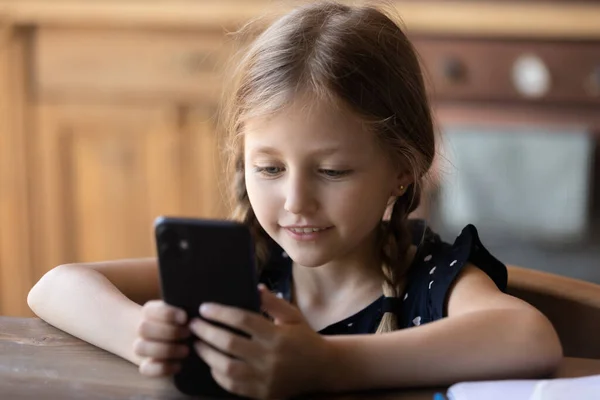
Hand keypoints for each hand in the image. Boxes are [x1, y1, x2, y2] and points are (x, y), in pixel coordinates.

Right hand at [134, 300, 190, 376]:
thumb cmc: (178, 323)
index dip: (167, 314)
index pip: (149, 310)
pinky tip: (179, 365)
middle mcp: (141, 330)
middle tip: (188, 333)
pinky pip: (146, 369)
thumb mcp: (180, 313)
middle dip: (168, 332)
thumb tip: (196, 308)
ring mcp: (141, 348)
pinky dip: (162, 368)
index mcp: (149, 313)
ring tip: (186, 350)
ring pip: (141, 348)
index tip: (185, 317)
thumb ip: (184, 309)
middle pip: (143, 328)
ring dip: (166, 349)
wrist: (164, 340)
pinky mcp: (145, 366)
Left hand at [190, 284, 330, 398]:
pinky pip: (232, 386)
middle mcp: (270, 358)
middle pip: (229, 344)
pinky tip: (212, 362)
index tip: (204, 308)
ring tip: (197, 343)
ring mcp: (265, 378)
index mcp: (277, 335)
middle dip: (207, 332)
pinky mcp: (262, 393)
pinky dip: (218, 374)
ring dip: (207, 354)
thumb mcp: (293, 315)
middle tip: (193, 324)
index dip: (221, 313)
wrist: (322, 369)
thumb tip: (254, 287)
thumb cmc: (304, 337)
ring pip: (226, 368)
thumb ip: (273, 302)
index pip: (243, 320)